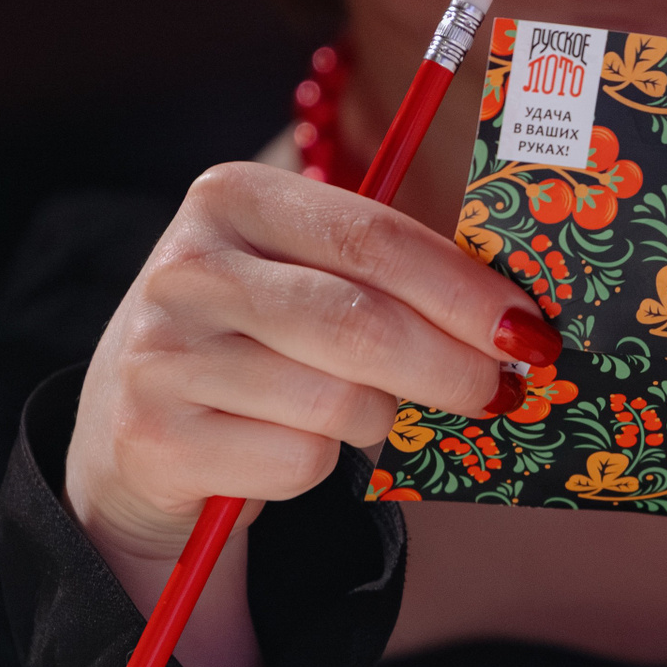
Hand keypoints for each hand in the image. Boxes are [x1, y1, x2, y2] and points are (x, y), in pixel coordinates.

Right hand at [65, 162, 558, 666]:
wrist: (135, 429)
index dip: (467, 292)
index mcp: (236, 197)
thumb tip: (519, 320)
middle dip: (452, 368)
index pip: (376, 240)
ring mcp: (162, 352)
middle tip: (497, 394)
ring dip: (377, 422)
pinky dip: (318, 469)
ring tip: (358, 414)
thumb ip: (392, 278)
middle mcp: (188, 265)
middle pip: (363, 325)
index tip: (531, 331)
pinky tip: (285, 449)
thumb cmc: (260, 344)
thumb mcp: (308, 279)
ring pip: (338, 403)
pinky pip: (297, 463)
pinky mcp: (154, 437)